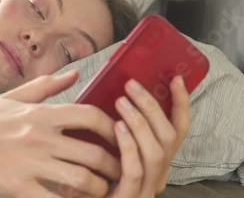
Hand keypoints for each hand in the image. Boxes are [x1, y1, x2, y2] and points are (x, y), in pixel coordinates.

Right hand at [0, 70, 121, 197]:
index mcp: (40, 113)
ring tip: (102, 190)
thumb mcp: (12, 98)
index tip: (119, 137)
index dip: (113, 128)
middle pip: (94, 152)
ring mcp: (29, 163)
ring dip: (99, 188)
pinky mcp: (17, 187)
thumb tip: (73, 74)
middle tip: (119, 172)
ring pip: (81, 180)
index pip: (90, 115)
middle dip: (114, 165)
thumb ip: (46, 86)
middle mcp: (39, 137)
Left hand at [107, 76, 189, 196]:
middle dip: (152, 107)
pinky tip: (117, 127)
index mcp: (155, 163)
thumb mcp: (105, 146)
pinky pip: (134, 170)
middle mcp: (156, 177)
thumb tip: (118, 93)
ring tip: (121, 101)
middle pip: (168, 138)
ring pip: (155, 153)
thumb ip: (117, 126)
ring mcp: (144, 190)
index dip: (180, 104)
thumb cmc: (86, 173)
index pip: (178, 131)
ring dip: (140, 122)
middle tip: (131, 85)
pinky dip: (129, 146)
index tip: (175, 79)